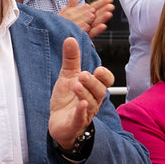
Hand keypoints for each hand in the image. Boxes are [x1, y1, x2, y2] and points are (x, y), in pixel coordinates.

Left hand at [48, 36, 112, 150]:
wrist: (58, 122)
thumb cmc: (66, 100)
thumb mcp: (67, 76)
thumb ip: (71, 59)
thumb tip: (70, 39)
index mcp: (93, 88)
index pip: (106, 81)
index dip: (104, 75)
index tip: (97, 69)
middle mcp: (92, 100)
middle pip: (100, 91)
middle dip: (92, 83)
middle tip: (83, 75)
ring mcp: (85, 113)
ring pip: (91, 104)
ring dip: (85, 93)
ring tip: (77, 85)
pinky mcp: (75, 124)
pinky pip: (81, 118)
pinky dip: (82, 111)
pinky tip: (80, 104)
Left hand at [59, 0, 114, 36]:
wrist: (57, 35)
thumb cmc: (64, 23)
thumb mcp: (69, 10)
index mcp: (85, 15)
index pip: (95, 8)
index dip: (102, 3)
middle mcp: (87, 22)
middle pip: (97, 16)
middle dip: (104, 11)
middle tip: (110, 6)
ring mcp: (85, 30)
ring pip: (95, 24)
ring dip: (102, 19)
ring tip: (108, 14)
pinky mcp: (83, 38)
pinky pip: (90, 34)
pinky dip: (96, 30)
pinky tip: (102, 26)